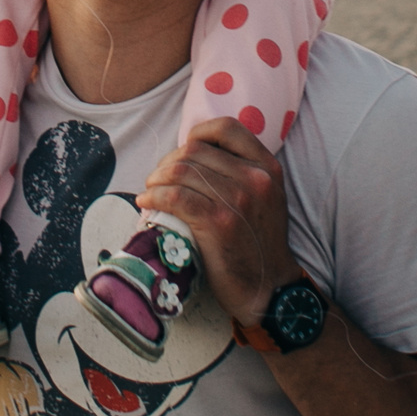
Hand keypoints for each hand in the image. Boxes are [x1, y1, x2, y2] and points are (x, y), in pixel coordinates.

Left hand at [138, 118, 297, 325]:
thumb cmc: (258, 244)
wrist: (269, 288)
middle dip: (168, 162)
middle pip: (195, 150)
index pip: (226, 128)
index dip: (198, 134)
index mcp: (267, 166)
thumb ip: (240, 172)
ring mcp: (238, 199)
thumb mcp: (265, 198)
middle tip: (158, 179)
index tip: (184, 152)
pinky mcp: (218, 222)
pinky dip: (155, 197)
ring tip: (149, 190)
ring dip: (156, 179)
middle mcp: (255, 177)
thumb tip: (192, 154)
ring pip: (181, 171)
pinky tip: (146, 202)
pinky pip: (176, 196)